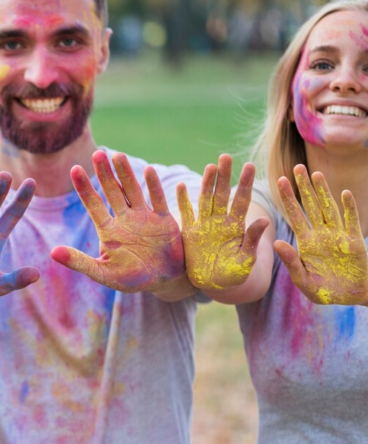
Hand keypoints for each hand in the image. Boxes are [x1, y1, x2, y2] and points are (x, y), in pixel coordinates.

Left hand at [52, 150, 185, 293]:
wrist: (163, 282)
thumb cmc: (131, 279)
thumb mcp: (103, 273)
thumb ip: (79, 262)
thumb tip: (51, 253)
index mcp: (109, 230)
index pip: (94, 204)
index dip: (84, 188)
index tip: (74, 169)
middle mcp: (125, 219)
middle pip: (113, 192)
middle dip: (105, 173)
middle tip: (97, 153)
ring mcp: (145, 218)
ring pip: (133, 191)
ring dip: (126, 174)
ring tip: (118, 155)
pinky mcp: (165, 221)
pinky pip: (158, 200)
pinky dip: (154, 186)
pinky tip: (148, 170)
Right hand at [179, 154, 270, 288]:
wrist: (214, 284)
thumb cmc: (234, 275)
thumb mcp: (246, 260)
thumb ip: (251, 240)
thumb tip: (264, 221)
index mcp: (235, 227)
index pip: (241, 200)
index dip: (244, 184)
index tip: (249, 166)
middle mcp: (220, 222)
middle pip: (222, 194)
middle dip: (225, 176)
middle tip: (226, 156)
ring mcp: (204, 226)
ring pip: (205, 200)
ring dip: (207, 183)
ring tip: (210, 166)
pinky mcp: (190, 234)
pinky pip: (186, 215)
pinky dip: (182, 201)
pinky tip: (181, 186)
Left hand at [274, 165, 367, 304]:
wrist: (351, 296)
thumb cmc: (325, 291)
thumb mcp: (303, 280)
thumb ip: (291, 262)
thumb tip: (276, 243)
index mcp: (306, 242)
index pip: (294, 215)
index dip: (288, 198)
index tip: (280, 181)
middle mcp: (321, 234)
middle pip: (311, 206)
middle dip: (304, 188)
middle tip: (296, 167)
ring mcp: (338, 235)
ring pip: (329, 208)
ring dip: (323, 192)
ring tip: (316, 174)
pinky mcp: (354, 241)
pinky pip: (351, 221)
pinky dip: (348, 207)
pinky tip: (344, 193)